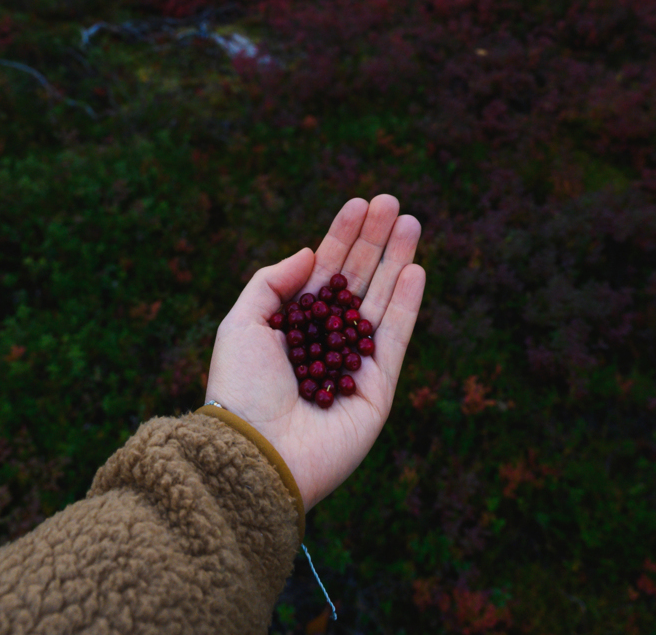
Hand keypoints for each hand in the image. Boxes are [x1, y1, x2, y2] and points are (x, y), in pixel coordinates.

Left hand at [205, 194, 424, 511]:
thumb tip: (310, 253)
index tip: (360, 202)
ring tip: (411, 222)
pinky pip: (395, 339)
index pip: (325, 271)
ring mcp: (354, 364)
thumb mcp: (241, 322)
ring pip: (381, 301)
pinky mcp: (377, 389)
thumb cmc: (240, 387)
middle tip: (393, 202)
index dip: (342, 236)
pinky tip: (416, 269)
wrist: (254, 452)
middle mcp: (326, 341)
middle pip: (358, 280)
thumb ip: (273, 282)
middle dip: (375, 241)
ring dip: (398, 261)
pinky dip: (408, 304)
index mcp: (293, 325)